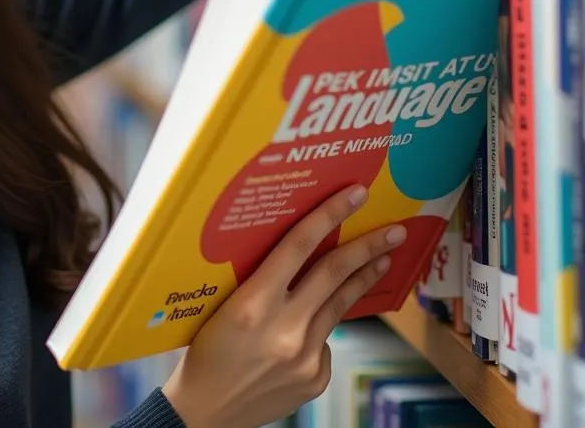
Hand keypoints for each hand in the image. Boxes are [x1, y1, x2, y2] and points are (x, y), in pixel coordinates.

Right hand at [161, 185, 406, 427]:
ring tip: (385, 258)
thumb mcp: (222, 303)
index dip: (329, 216)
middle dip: (368, 247)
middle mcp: (284, 329)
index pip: (298, 247)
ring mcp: (305, 356)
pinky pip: (326, 338)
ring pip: (339, 304)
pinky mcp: (317, 377)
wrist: (206, 411)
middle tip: (395, 228)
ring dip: (363, 277)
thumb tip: (299, 252)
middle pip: (334, 274)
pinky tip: (309, 325)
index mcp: (253, 304)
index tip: (354, 195)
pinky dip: (321, 324)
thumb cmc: (206, 349)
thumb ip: (258, 280)